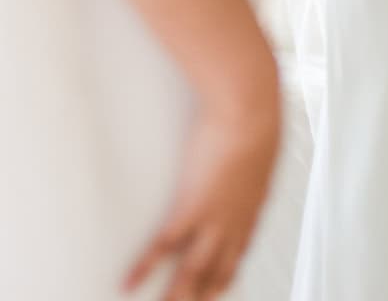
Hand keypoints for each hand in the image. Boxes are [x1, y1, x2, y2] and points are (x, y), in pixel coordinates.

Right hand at [122, 50, 280, 300]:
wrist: (249, 106)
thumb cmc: (256, 110)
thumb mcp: (259, 137)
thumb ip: (250, 147)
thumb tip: (249, 138)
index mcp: (252, 205)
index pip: (238, 252)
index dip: (225, 275)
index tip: (216, 290)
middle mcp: (235, 222)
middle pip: (217, 274)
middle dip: (202, 297)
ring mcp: (213, 219)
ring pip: (192, 273)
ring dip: (175, 298)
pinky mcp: (190, 207)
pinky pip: (163, 248)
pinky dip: (144, 268)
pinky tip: (128, 284)